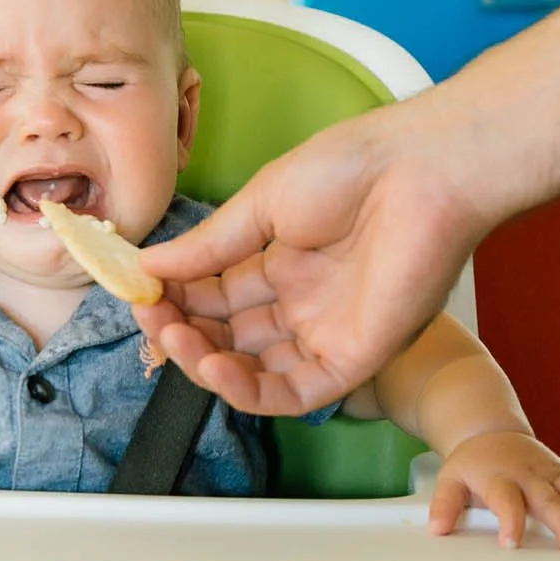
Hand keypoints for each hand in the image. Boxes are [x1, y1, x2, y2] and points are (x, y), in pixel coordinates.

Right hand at [136, 109, 488, 415]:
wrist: (422, 171)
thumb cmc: (356, 168)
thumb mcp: (263, 202)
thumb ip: (209, 245)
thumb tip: (148, 264)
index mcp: (285, 260)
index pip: (217, 296)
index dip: (175, 298)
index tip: (138, 291)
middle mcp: (304, 302)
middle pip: (230, 336)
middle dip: (184, 331)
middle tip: (150, 317)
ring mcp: (327, 332)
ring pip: (254, 371)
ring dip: (206, 363)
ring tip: (173, 339)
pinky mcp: (354, 358)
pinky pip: (293, 392)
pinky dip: (248, 389)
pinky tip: (212, 366)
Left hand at [427, 430, 559, 551]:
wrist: (490, 431)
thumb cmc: (473, 464)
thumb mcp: (450, 479)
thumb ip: (444, 504)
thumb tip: (436, 529)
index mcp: (500, 478)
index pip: (505, 501)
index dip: (509, 521)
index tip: (512, 543)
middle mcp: (531, 477)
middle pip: (550, 499)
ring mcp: (553, 475)